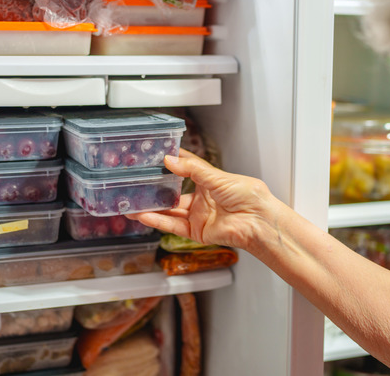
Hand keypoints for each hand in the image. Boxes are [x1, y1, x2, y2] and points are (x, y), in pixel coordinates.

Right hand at [127, 149, 276, 249]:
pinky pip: (173, 226)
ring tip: (132, 204)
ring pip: (169, 212)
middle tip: (137, 185)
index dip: (171, 164)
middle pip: (173, 194)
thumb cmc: (248, 196)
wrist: (257, 220)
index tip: (155, 158)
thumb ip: (192, 169)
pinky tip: (144, 216)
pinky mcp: (196, 232)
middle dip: (155, 191)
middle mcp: (202, 199)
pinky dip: (158, 221)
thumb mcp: (217, 176)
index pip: (185, 170)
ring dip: (151, 209)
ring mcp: (198, 216)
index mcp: (209, 182)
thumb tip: (171, 160)